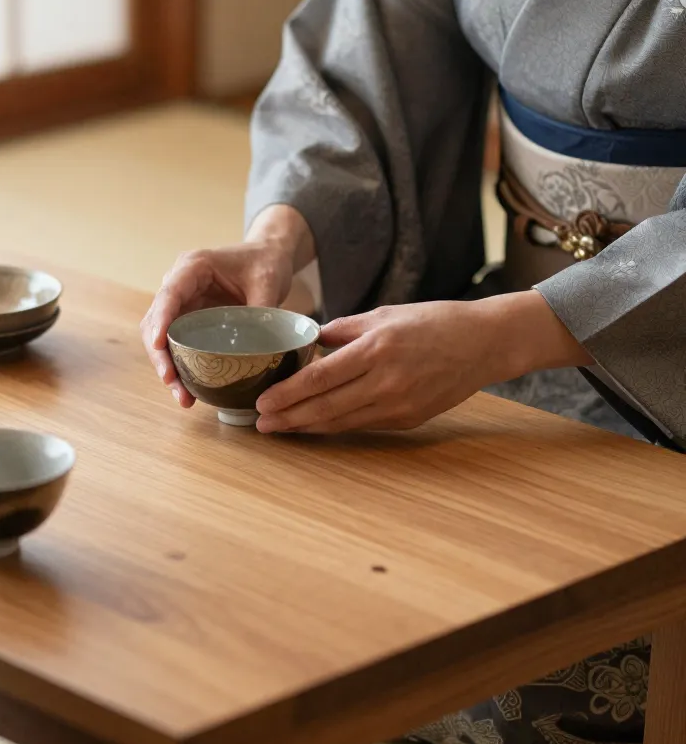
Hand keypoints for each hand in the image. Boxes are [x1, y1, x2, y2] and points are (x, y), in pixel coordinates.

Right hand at [141, 206, 313, 405]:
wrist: (268, 258)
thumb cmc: (265, 262)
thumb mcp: (268, 282)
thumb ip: (261, 311)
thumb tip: (258, 349)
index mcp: (193, 267)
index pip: (169, 294)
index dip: (161, 320)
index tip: (158, 344)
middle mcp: (179, 285)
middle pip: (156, 321)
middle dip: (160, 354)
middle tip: (171, 381)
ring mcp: (182, 304)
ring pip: (161, 338)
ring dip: (167, 367)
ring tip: (183, 397)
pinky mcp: (189, 321)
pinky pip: (176, 345)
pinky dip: (179, 367)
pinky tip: (189, 391)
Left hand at [255, 291, 590, 433]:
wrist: (484, 343)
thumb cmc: (433, 322)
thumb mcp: (384, 314)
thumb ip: (342, 330)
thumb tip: (308, 341)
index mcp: (376, 348)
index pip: (320, 378)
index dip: (288, 394)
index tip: (262, 401)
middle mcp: (386, 380)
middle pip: (325, 407)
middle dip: (288, 418)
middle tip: (260, 423)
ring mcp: (399, 404)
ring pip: (341, 423)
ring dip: (306, 428)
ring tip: (280, 429)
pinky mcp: (409, 419)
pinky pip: (363, 426)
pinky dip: (335, 427)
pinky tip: (314, 426)